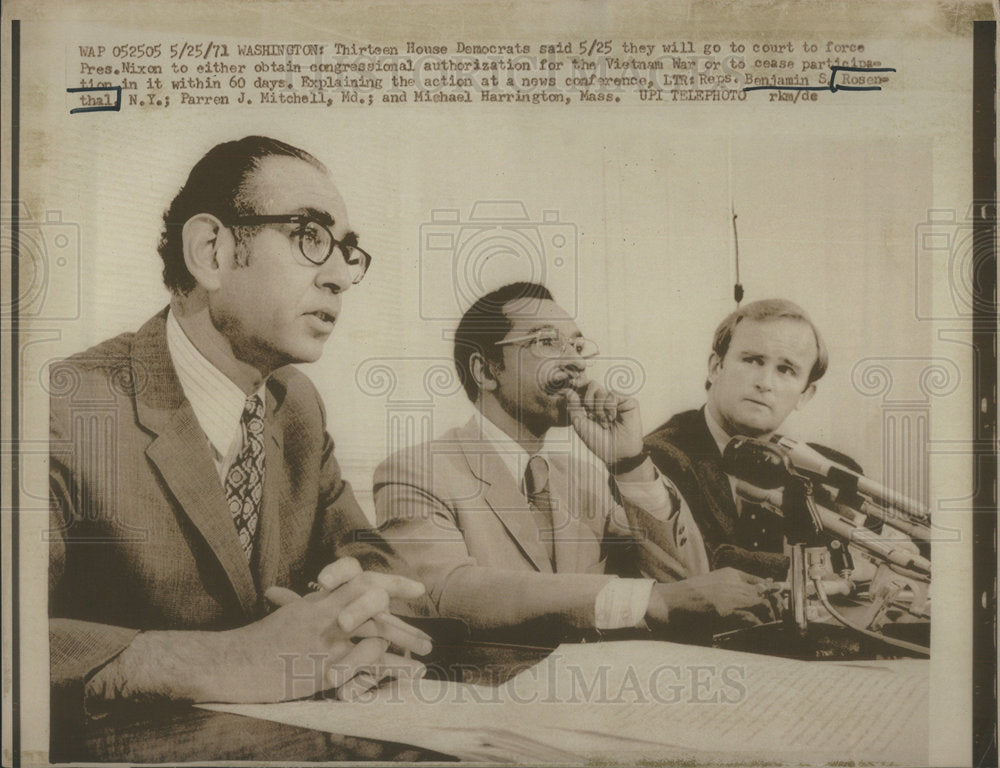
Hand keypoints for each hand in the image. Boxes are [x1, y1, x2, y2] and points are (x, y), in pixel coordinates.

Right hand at [260, 557, 432, 700]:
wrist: (232, 661)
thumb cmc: (258, 640)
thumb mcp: (290, 613)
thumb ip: (316, 604)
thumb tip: (333, 596)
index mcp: (319, 602)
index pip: (362, 580)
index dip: (393, 583)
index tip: (417, 589)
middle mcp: (325, 617)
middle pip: (375, 606)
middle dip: (405, 624)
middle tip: (428, 641)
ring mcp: (323, 643)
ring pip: (373, 636)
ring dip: (402, 651)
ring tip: (423, 663)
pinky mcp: (317, 670)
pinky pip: (357, 665)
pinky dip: (378, 667)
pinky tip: (395, 673)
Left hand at [565, 381, 644, 467]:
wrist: (616, 453)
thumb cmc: (599, 442)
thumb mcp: (580, 425)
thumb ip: (573, 408)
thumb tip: (568, 391)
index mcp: (592, 405)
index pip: (585, 388)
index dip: (579, 384)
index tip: (572, 384)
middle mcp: (604, 401)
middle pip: (592, 385)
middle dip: (588, 400)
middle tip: (592, 416)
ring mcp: (616, 401)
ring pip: (601, 390)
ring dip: (599, 408)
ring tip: (605, 422)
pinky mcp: (628, 402)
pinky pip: (613, 394)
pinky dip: (609, 407)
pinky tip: (613, 418)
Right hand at [646, 568, 774, 633]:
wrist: (670, 602)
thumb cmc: (689, 596)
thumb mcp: (713, 584)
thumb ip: (732, 587)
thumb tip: (758, 592)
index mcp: (730, 573)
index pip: (761, 581)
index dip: (774, 593)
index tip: (779, 603)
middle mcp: (732, 581)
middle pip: (766, 593)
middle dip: (776, 606)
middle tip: (780, 618)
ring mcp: (729, 595)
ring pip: (761, 605)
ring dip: (769, 616)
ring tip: (772, 626)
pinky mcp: (725, 611)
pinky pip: (751, 619)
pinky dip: (757, 626)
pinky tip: (757, 630)